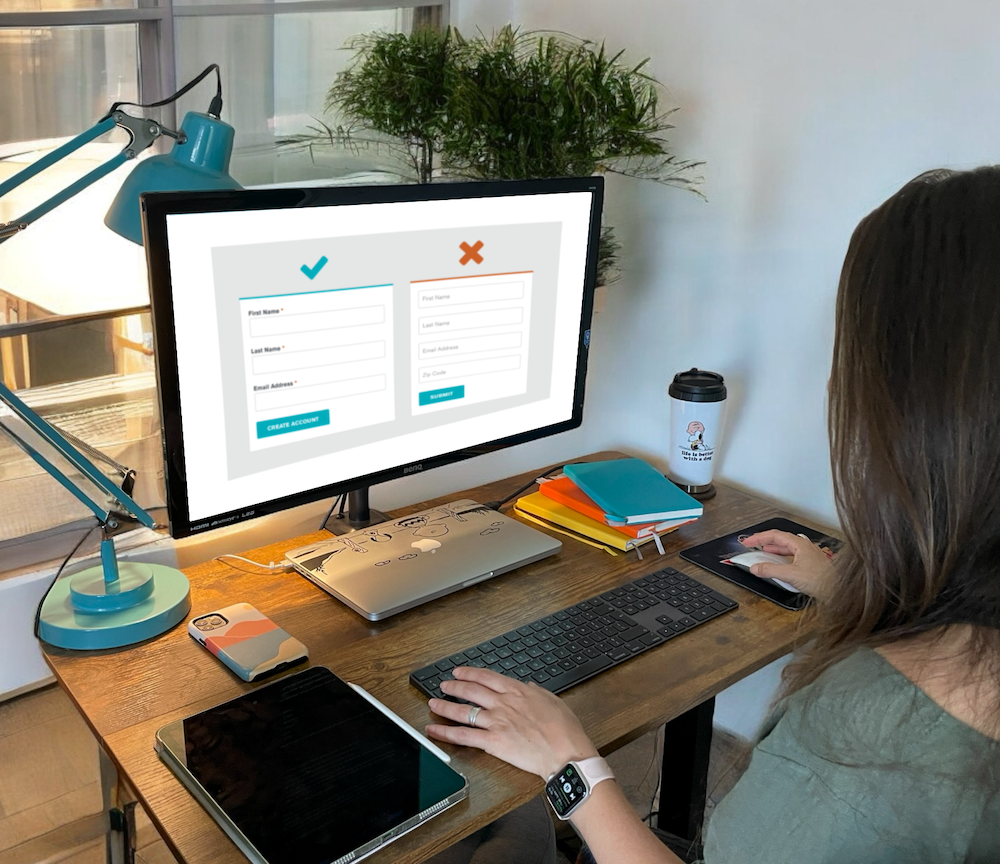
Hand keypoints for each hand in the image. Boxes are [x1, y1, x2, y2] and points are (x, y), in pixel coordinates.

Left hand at [425, 666, 597, 779]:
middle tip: (444, 684)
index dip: (470, 673)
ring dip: (445, 706)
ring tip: (433, 703)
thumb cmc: (564, 729)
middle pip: (471, 690)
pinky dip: (446, 733)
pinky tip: (434, 730)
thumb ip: (537, 691)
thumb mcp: (553, 700)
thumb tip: (528, 685)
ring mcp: (496, 722)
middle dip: (454, 686)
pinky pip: (463, 736)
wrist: (565, 752)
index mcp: (518, 691)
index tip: (459, 671)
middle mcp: (503, 703)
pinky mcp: (492, 742)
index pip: (487, 677)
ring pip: (463, 711)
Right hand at [738, 529, 835, 599]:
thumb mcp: (790, 575)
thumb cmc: (821, 580)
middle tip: (753, 545)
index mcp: (799, 544)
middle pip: (780, 539)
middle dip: (765, 542)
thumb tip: (756, 567)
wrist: (838, 590)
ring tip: (763, 553)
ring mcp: (808, 554)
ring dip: (773, 550)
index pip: (774, 535)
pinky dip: (782, 558)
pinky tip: (779, 565)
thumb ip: (770, 570)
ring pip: (787, 548)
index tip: (748, 541)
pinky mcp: (811, 563)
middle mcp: (804, 546)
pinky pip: (792, 556)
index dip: (758, 537)